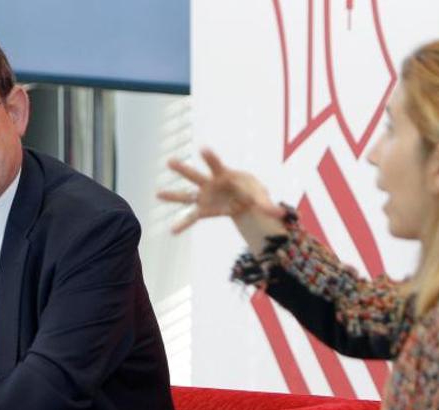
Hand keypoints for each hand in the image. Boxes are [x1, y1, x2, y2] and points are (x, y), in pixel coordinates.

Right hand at [161, 148, 284, 234]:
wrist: (245, 199)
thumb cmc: (252, 191)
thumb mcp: (261, 196)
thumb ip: (267, 205)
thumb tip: (281, 215)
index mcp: (224, 175)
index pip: (216, 164)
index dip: (210, 157)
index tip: (202, 150)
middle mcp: (211, 184)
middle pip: (195, 175)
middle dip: (184, 170)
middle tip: (169, 162)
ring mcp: (205, 197)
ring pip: (187, 194)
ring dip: (173, 195)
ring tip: (157, 193)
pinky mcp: (205, 210)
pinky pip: (191, 217)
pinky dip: (183, 224)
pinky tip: (172, 231)